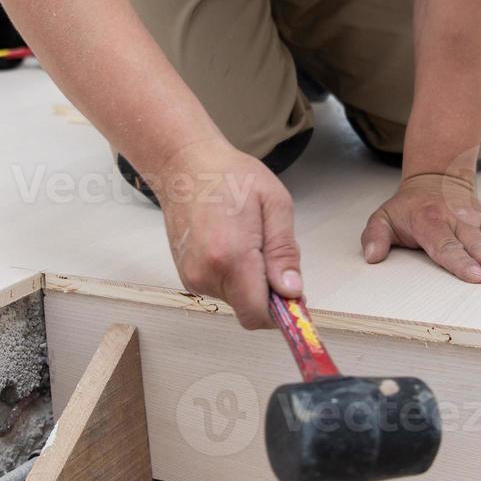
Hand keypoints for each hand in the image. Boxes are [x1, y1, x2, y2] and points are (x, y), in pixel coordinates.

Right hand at [154, 140, 302, 328]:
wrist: (185, 165)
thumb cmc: (231, 176)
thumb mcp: (275, 204)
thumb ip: (284, 252)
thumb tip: (291, 292)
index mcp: (231, 256)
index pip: (258, 314)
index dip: (281, 312)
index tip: (295, 295)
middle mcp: (206, 274)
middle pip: (250, 309)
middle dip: (269, 292)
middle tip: (270, 251)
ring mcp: (192, 277)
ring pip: (237, 301)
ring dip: (251, 282)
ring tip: (248, 241)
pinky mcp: (187, 276)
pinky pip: (222, 290)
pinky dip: (235, 277)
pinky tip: (232, 245)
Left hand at [361, 173, 480, 284]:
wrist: (435, 177)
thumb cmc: (408, 207)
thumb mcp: (382, 217)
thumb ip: (375, 236)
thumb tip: (371, 257)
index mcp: (430, 222)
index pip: (446, 245)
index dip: (461, 262)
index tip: (476, 276)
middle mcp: (458, 220)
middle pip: (478, 245)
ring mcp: (479, 219)